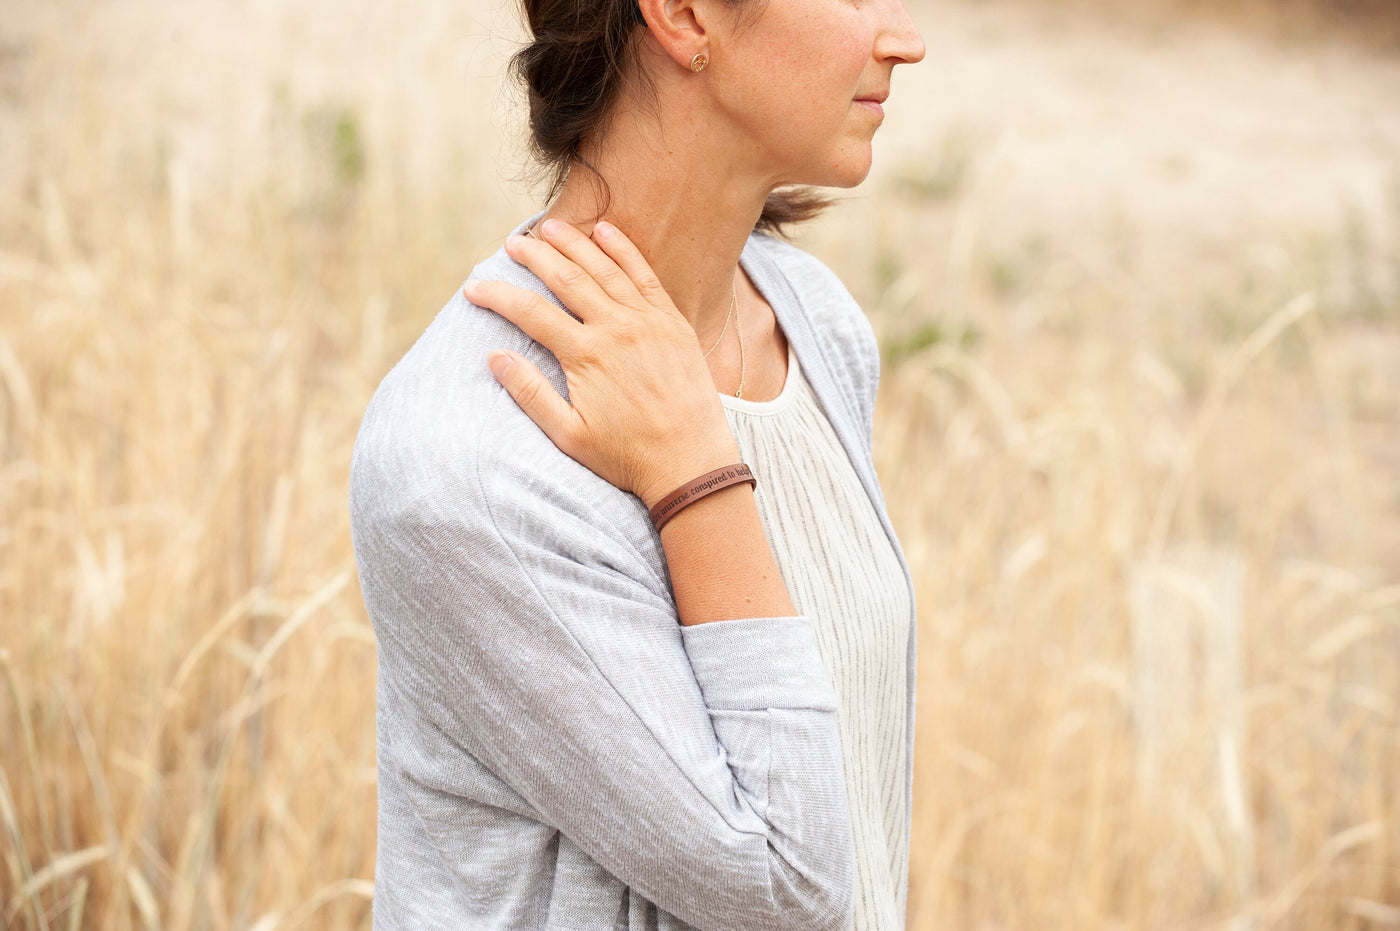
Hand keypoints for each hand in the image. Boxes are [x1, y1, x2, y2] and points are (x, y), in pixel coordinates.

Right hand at [464, 219, 740, 509]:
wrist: (691, 463)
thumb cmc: (627, 457)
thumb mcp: (569, 435)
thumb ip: (530, 394)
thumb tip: (495, 357)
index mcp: (586, 355)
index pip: (530, 312)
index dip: (498, 296)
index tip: (474, 288)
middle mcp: (616, 328)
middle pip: (566, 278)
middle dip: (535, 256)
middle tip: (512, 244)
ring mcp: (647, 321)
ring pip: (604, 269)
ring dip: (575, 244)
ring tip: (550, 228)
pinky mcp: (673, 322)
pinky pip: (645, 276)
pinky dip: (624, 250)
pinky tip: (606, 231)